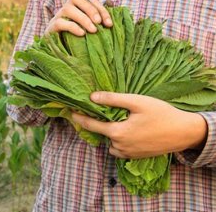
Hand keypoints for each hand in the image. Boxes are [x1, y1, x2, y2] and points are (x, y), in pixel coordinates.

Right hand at [45, 0, 112, 35]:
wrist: (57, 52)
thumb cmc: (76, 40)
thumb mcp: (89, 30)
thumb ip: (99, 18)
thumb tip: (111, 3)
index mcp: (77, 7)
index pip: (90, 0)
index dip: (101, 9)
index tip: (109, 24)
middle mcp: (66, 8)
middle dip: (91, 10)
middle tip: (99, 23)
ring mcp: (57, 17)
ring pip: (68, 9)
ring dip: (83, 18)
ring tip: (93, 30)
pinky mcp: (51, 28)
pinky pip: (60, 23)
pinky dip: (72, 27)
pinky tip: (82, 34)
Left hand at [72, 92, 207, 158]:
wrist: (183, 132)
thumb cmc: (161, 114)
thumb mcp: (137, 102)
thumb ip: (113, 99)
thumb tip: (92, 97)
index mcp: (117, 133)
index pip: (91, 125)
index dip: (79, 118)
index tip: (70, 112)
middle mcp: (120, 146)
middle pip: (101, 134)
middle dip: (97, 124)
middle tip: (98, 112)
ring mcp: (128, 154)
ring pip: (110, 142)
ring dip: (109, 133)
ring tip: (117, 120)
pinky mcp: (135, 156)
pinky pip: (119, 149)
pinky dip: (118, 141)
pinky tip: (127, 131)